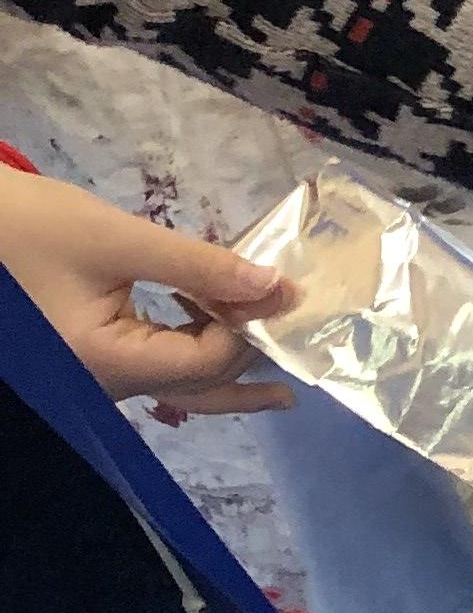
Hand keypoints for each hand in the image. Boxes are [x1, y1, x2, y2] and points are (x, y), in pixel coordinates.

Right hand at [0, 172, 293, 412]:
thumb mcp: (115, 238)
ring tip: (274, 343)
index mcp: (107, 364)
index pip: (207, 362)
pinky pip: (153, 362)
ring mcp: (95, 375)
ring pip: (179, 380)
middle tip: (304, 343)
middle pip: (199, 386)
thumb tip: (272, 285)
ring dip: (226, 357)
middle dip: (251, 361)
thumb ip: (197, 264)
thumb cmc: (20, 226)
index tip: (287, 291)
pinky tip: (211, 313)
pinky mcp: (90, 356)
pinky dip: (190, 341)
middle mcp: (104, 384)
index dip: (252, 328)